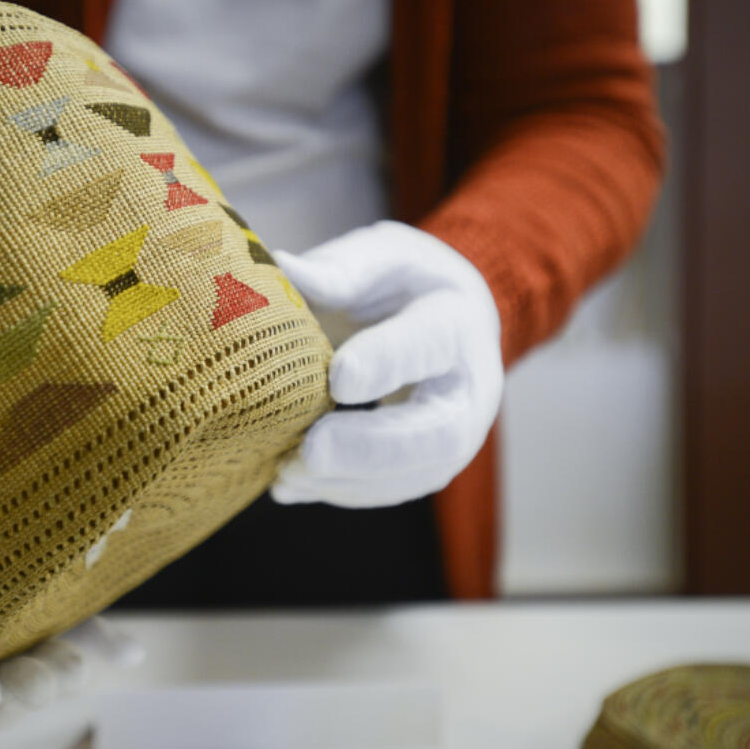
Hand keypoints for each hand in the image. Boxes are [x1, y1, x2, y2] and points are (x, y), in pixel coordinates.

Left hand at [269, 220, 503, 508]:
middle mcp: (470, 388)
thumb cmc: (407, 285)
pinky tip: (290, 484)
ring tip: (286, 473)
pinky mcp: (429, 465)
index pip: (427, 346)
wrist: (451, 320)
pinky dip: (339, 492)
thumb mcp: (381, 257)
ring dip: (346, 481)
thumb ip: (339, 269)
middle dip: (369, 448)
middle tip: (310, 452)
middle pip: (435, 434)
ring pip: (413, 475)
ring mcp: (456, 435)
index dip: (384, 365)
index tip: (336, 379)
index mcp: (456, 320)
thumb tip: (279, 268)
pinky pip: (392, 490)